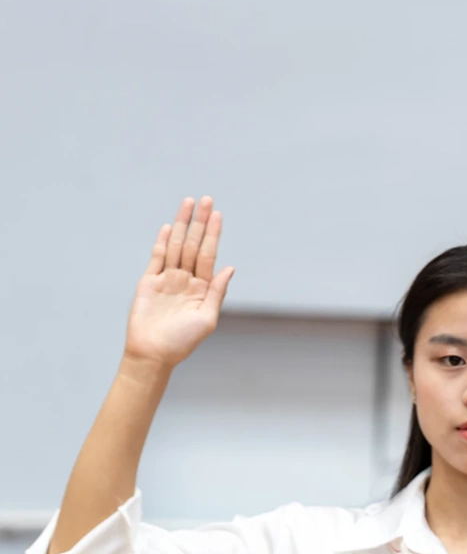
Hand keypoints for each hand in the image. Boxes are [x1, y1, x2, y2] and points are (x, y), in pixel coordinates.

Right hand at [123, 196, 234, 369]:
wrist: (153, 354)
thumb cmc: (183, 341)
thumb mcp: (208, 318)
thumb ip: (217, 292)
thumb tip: (230, 268)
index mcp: (202, 287)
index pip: (209, 254)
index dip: (214, 234)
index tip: (218, 215)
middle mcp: (186, 279)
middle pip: (194, 244)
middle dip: (200, 222)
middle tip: (206, 199)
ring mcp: (167, 279)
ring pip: (177, 246)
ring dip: (183, 225)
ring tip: (189, 204)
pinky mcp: (148, 282)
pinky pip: (157, 258)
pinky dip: (163, 242)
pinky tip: (170, 227)